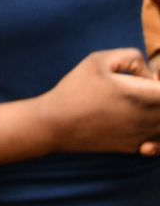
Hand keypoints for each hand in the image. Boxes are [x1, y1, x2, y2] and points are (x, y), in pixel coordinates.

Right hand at [39, 48, 159, 155]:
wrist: (56, 124)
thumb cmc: (76, 88)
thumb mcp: (98, 60)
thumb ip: (132, 57)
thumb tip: (151, 75)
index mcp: (141, 95)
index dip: (159, 82)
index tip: (150, 77)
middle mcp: (147, 119)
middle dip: (157, 94)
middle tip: (143, 87)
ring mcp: (142, 136)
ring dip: (157, 111)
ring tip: (139, 101)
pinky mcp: (134, 147)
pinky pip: (159, 142)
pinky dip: (156, 133)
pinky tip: (142, 122)